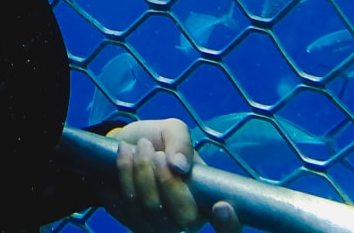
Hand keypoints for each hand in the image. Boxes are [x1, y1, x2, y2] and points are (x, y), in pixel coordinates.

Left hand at [99, 119, 240, 232]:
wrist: (124, 145)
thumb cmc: (156, 140)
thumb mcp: (171, 129)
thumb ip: (180, 141)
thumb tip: (181, 167)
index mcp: (207, 198)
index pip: (228, 227)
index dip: (230, 224)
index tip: (222, 206)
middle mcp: (188, 219)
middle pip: (184, 217)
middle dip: (166, 181)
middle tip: (155, 153)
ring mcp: (162, 227)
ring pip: (153, 210)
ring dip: (141, 173)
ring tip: (138, 147)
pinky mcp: (136, 225)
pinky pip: (129, 209)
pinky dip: (125, 176)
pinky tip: (123, 156)